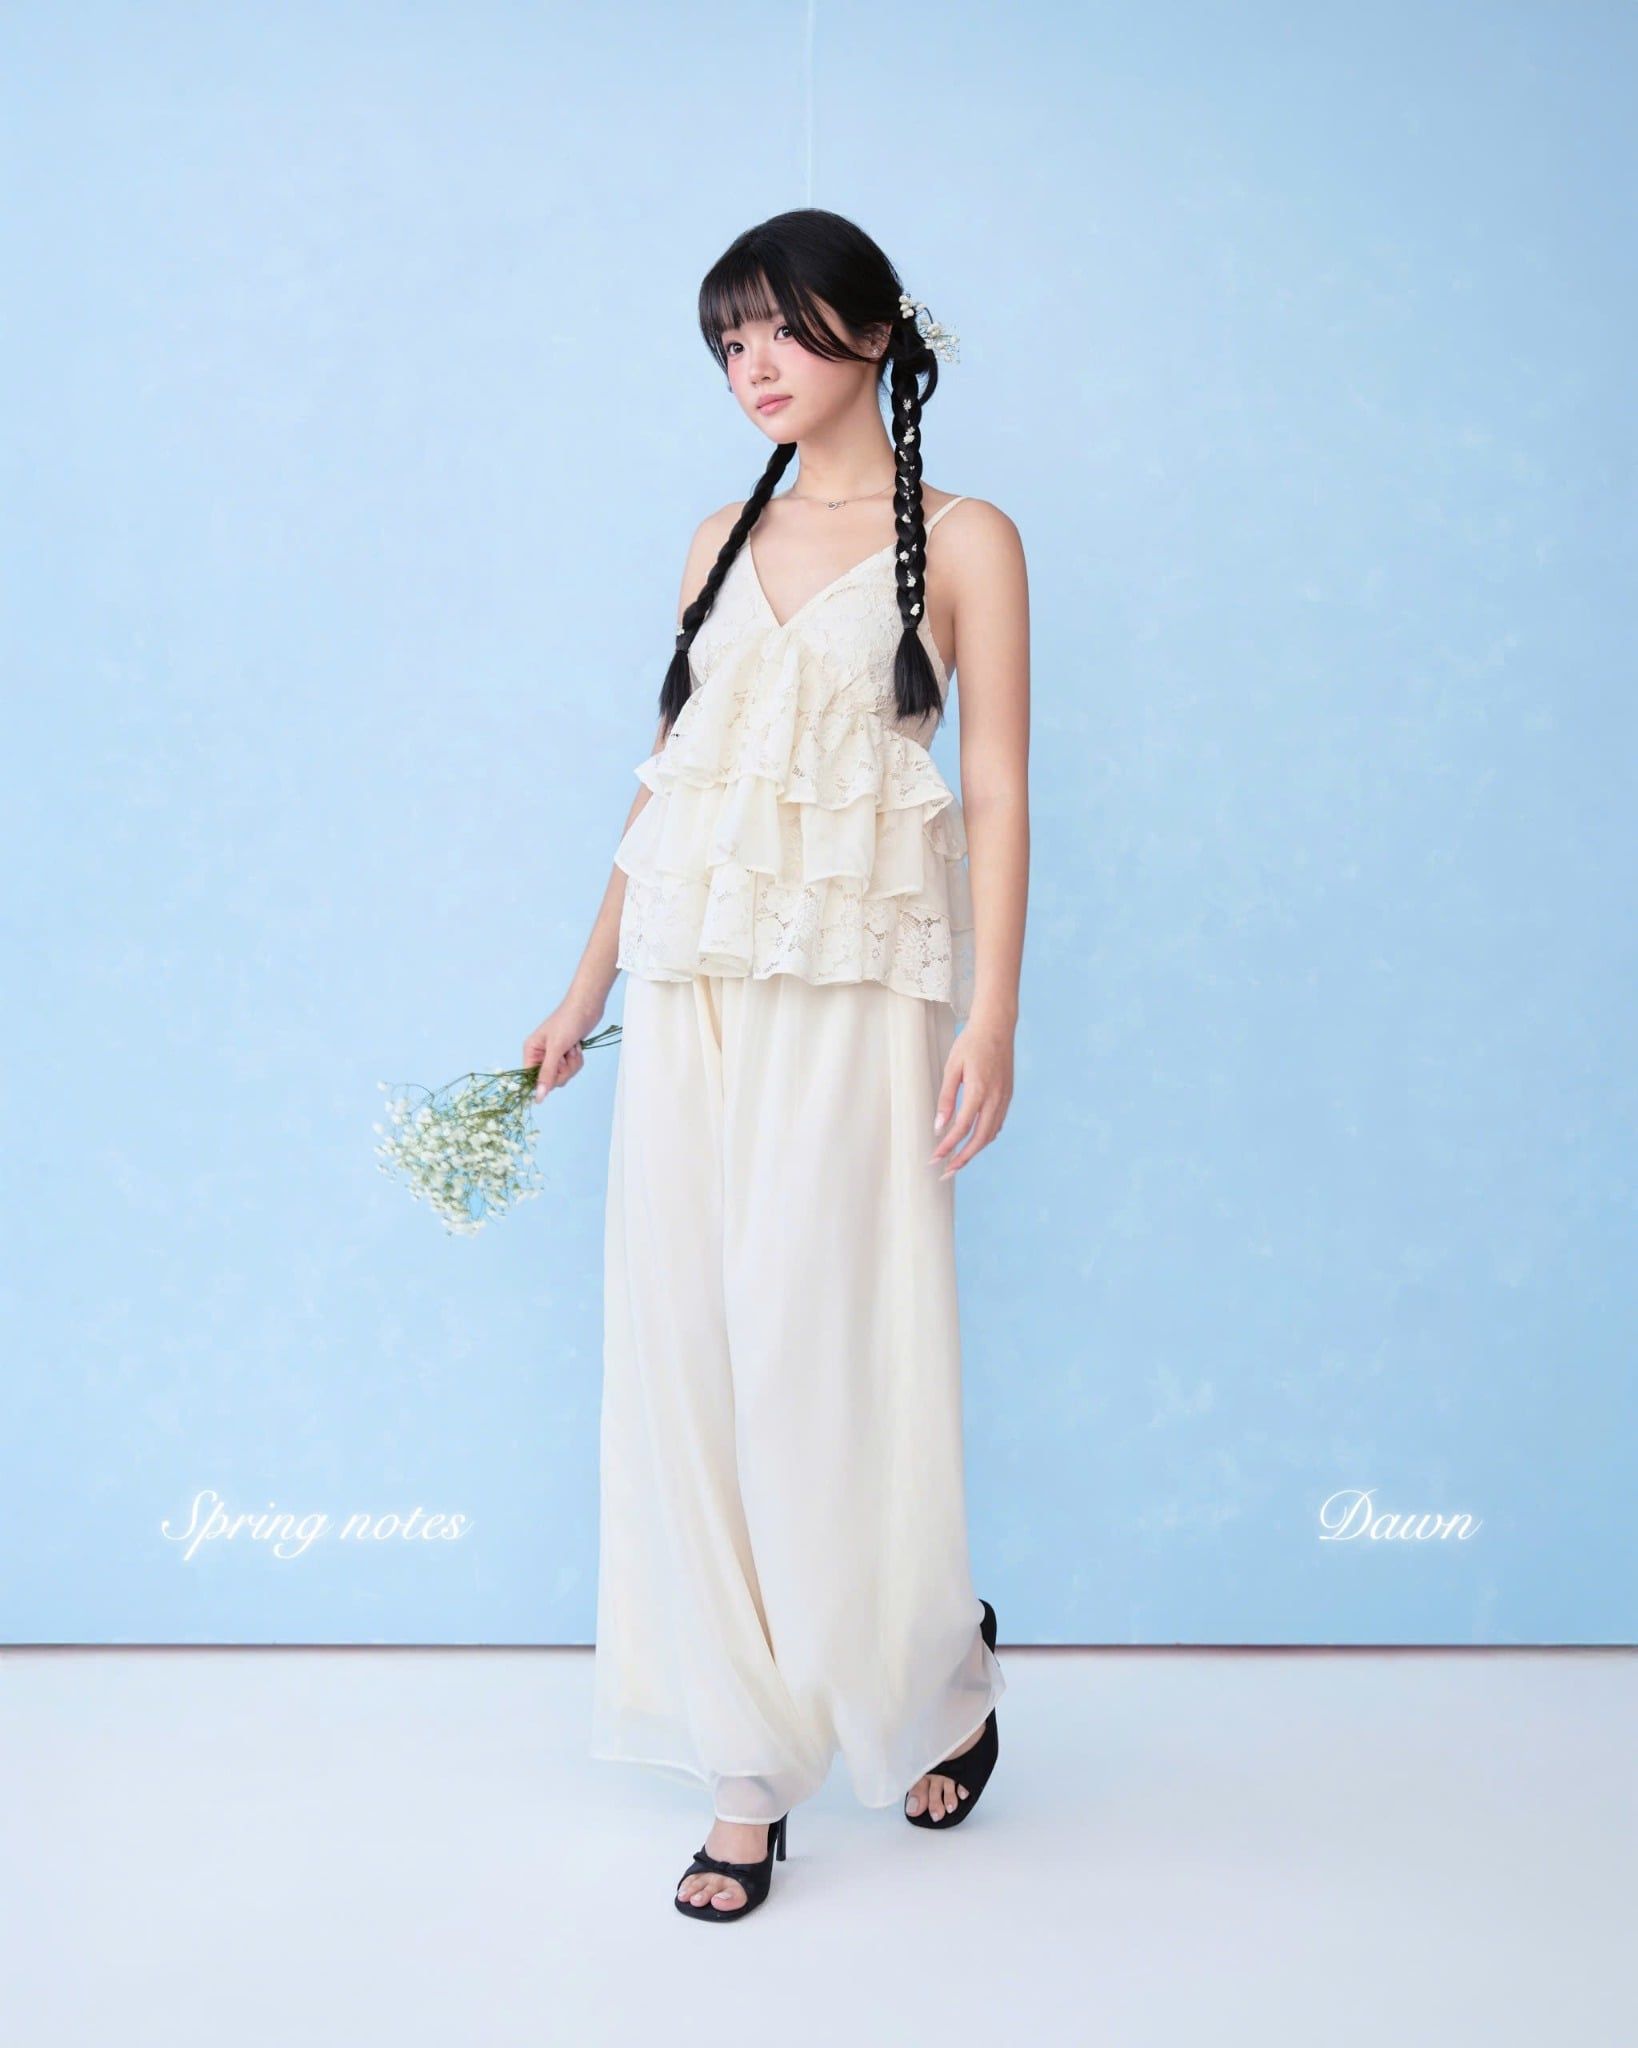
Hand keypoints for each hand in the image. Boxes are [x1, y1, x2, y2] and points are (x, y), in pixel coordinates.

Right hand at [524, 989, 606, 1101]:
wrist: (587, 1006)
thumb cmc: (568, 1021)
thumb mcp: (556, 1049)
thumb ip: (547, 1073)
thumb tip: (538, 1097)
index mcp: (531, 1051)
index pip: (531, 1078)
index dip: (544, 1082)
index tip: (556, 1073)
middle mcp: (540, 1055)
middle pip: (550, 1080)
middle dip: (563, 1069)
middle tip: (567, 1054)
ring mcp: (554, 1056)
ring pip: (563, 1076)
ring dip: (572, 1063)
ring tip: (573, 1047)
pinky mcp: (566, 1055)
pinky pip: (571, 1069)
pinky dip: (577, 1060)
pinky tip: (577, 1046)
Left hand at [929, 1008, 1014, 1178]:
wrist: (997, 1026)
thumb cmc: (971, 1043)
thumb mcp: (952, 1068)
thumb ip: (945, 1098)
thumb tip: (939, 1126)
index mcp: (978, 1091)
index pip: (962, 1128)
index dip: (947, 1146)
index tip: (934, 1158)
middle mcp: (995, 1098)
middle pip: (979, 1139)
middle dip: (962, 1159)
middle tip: (945, 1172)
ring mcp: (1004, 1098)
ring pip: (990, 1134)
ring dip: (974, 1151)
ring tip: (957, 1161)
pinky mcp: (1007, 1095)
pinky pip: (997, 1123)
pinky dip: (985, 1137)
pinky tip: (974, 1141)